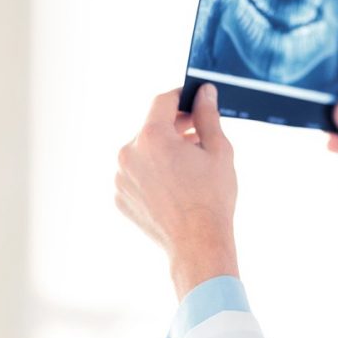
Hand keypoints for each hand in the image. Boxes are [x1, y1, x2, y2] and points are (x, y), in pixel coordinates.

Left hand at [115, 84, 238, 299]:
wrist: (198, 244)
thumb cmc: (212, 197)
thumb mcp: (217, 150)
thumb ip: (207, 115)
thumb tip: (204, 92)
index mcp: (152, 137)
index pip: (163, 101)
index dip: (181, 97)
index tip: (194, 101)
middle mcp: (129, 153)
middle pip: (151, 127)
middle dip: (174, 127)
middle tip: (198, 135)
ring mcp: (121, 177)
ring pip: (143, 151)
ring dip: (162, 151)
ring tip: (189, 166)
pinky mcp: (120, 197)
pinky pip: (136, 175)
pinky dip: (152, 173)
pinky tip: (175, 186)